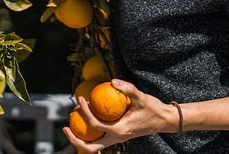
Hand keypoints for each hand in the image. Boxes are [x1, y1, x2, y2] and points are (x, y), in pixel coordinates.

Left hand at [62, 79, 178, 152]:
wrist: (164, 120)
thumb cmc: (153, 108)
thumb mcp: (141, 97)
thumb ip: (128, 88)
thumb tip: (112, 81)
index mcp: (119, 131)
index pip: (95, 124)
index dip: (85, 111)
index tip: (80, 99)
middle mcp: (116, 138)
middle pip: (91, 147)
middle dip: (76, 140)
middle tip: (64, 128)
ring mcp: (117, 139)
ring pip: (94, 147)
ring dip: (81, 140)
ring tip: (69, 127)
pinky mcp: (118, 136)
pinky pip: (100, 139)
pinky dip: (90, 133)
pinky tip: (84, 120)